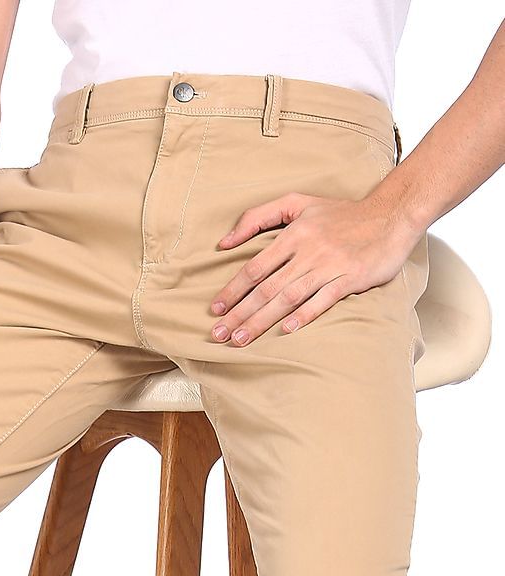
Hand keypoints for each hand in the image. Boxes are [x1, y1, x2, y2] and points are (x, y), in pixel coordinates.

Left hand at [209, 191, 420, 346]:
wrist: (391, 214)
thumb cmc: (340, 213)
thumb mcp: (298, 203)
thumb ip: (258, 217)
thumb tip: (225, 242)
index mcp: (293, 234)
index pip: (255, 267)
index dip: (233, 290)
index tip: (215, 309)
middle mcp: (308, 250)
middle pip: (266, 288)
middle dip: (239, 314)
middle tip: (219, 334)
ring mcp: (330, 266)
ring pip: (288, 297)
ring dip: (261, 321)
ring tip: (240, 340)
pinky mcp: (350, 278)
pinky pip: (323, 300)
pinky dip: (304, 315)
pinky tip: (286, 330)